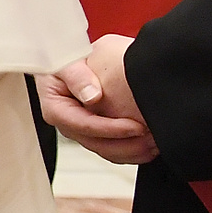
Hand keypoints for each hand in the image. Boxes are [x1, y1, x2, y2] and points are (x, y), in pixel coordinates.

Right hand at [39, 33, 154, 163]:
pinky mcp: (94, 134)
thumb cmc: (64, 61)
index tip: (136, 127)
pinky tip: (149, 145)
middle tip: (152, 138)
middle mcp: (67, 124)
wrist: (66, 61)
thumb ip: (77, 77)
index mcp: (56, 109)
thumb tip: (92, 97)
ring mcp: (81, 131)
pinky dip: (132, 151)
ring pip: (106, 150)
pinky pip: (112, 149)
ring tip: (155, 143)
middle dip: (126, 144)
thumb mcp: (66, 62)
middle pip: (96, 142)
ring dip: (132, 150)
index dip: (111, 129)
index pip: (84, 125)